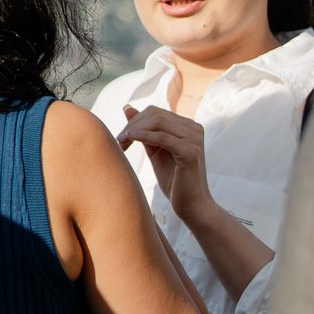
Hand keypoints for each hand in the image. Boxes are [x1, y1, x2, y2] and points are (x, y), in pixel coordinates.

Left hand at [117, 105, 212, 222]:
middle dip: (132, 125)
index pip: (154, 112)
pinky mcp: (191, 152)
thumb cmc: (173, 180)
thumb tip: (127, 107)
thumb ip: (143, 129)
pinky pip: (162, 137)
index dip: (134, 121)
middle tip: (118, 141)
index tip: (121, 137)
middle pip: (155, 115)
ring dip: (134, 130)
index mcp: (188, 126)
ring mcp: (195, 139)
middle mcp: (194, 129)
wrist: (192, 206)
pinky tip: (130, 139)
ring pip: (158, 122)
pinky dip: (143, 136)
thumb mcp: (154, 150)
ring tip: (121, 143)